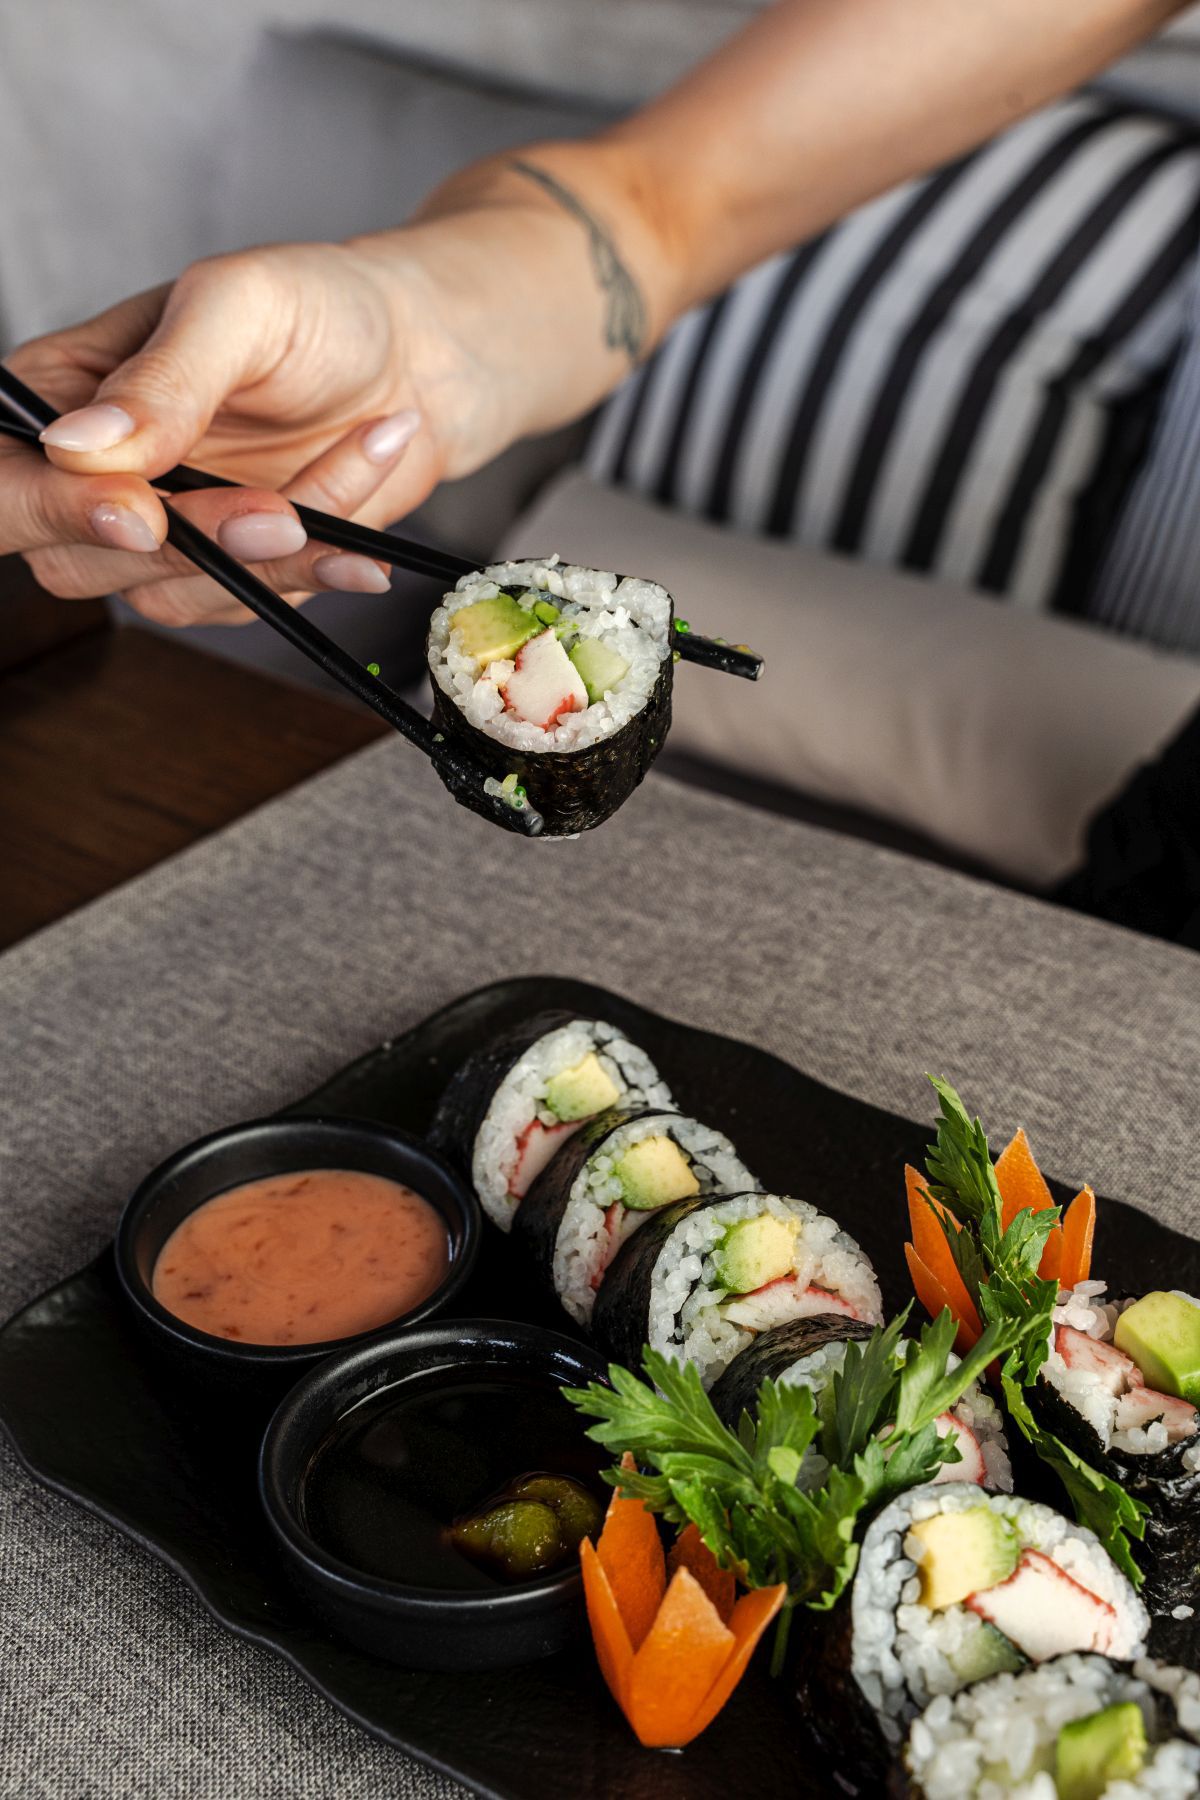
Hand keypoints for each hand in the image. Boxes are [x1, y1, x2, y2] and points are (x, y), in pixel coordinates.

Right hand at [5, 145, 672, 625]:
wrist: (421, 356)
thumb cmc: (322, 305)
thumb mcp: (240, 308)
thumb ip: (162, 379)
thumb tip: (79, 446)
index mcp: (63, 393)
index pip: (7, 477)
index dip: (55, 509)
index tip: (144, 515)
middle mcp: (99, 474)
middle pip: (81, 560)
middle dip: (192, 546)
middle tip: (278, 511)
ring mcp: (167, 532)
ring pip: (174, 595)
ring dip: (273, 554)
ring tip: (355, 462)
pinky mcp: (234, 571)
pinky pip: (253, 600)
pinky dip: (316, 567)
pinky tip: (361, 534)